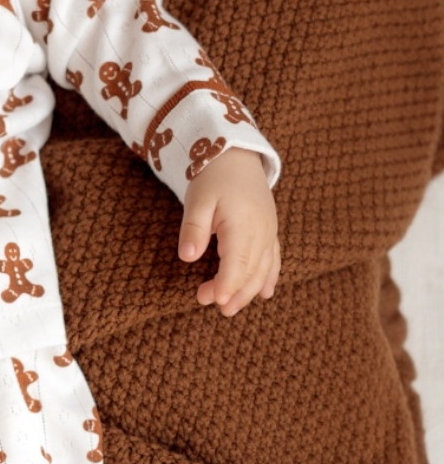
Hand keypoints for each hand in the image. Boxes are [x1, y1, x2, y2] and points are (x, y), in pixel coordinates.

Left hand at [177, 149, 280, 316]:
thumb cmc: (213, 177)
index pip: (237, 263)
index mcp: (243, 224)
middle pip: (251, 271)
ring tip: (230, 308)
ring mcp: (270, 232)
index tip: (212, 301)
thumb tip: (187, 257)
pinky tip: (265, 293)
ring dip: (249, 291)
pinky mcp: (271, 230)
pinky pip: (275, 259)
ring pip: (264, 269)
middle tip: (209, 305)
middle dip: (233, 292)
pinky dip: (270, 277)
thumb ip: (194, 228)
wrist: (237, 155)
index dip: (226, 284)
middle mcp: (262, 231)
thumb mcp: (197, 199)